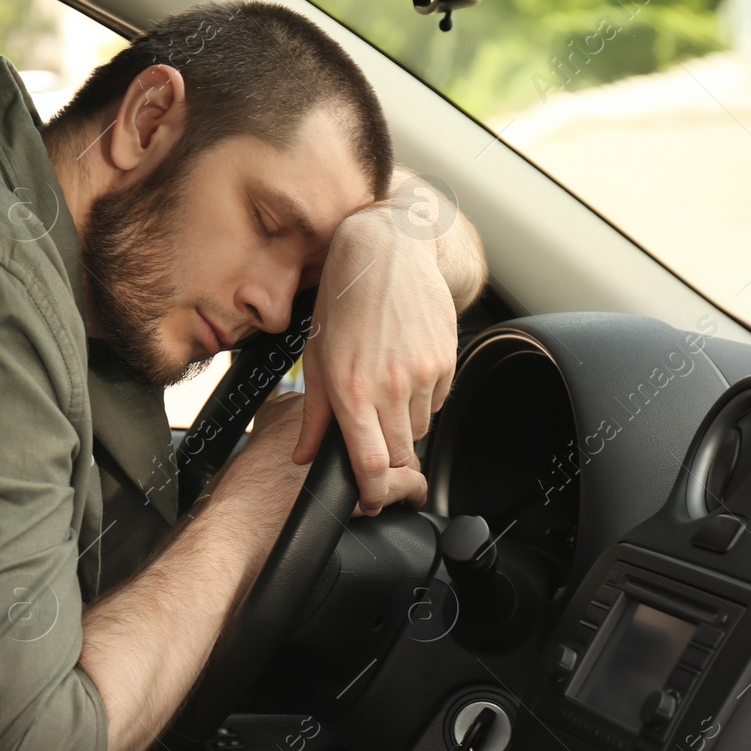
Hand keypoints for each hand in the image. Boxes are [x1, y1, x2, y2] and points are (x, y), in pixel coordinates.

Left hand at [293, 205, 456, 515]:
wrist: (389, 252)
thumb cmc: (345, 300)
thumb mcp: (317, 357)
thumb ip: (313, 414)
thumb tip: (304, 456)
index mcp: (351, 389)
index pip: (371, 464)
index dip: (374, 491)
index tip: (373, 498)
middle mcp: (390, 385)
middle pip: (399, 453)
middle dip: (388, 457)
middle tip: (374, 439)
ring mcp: (423, 374)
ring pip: (419, 428)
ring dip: (403, 422)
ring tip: (385, 386)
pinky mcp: (446, 361)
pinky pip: (437, 401)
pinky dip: (422, 398)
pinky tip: (404, 368)